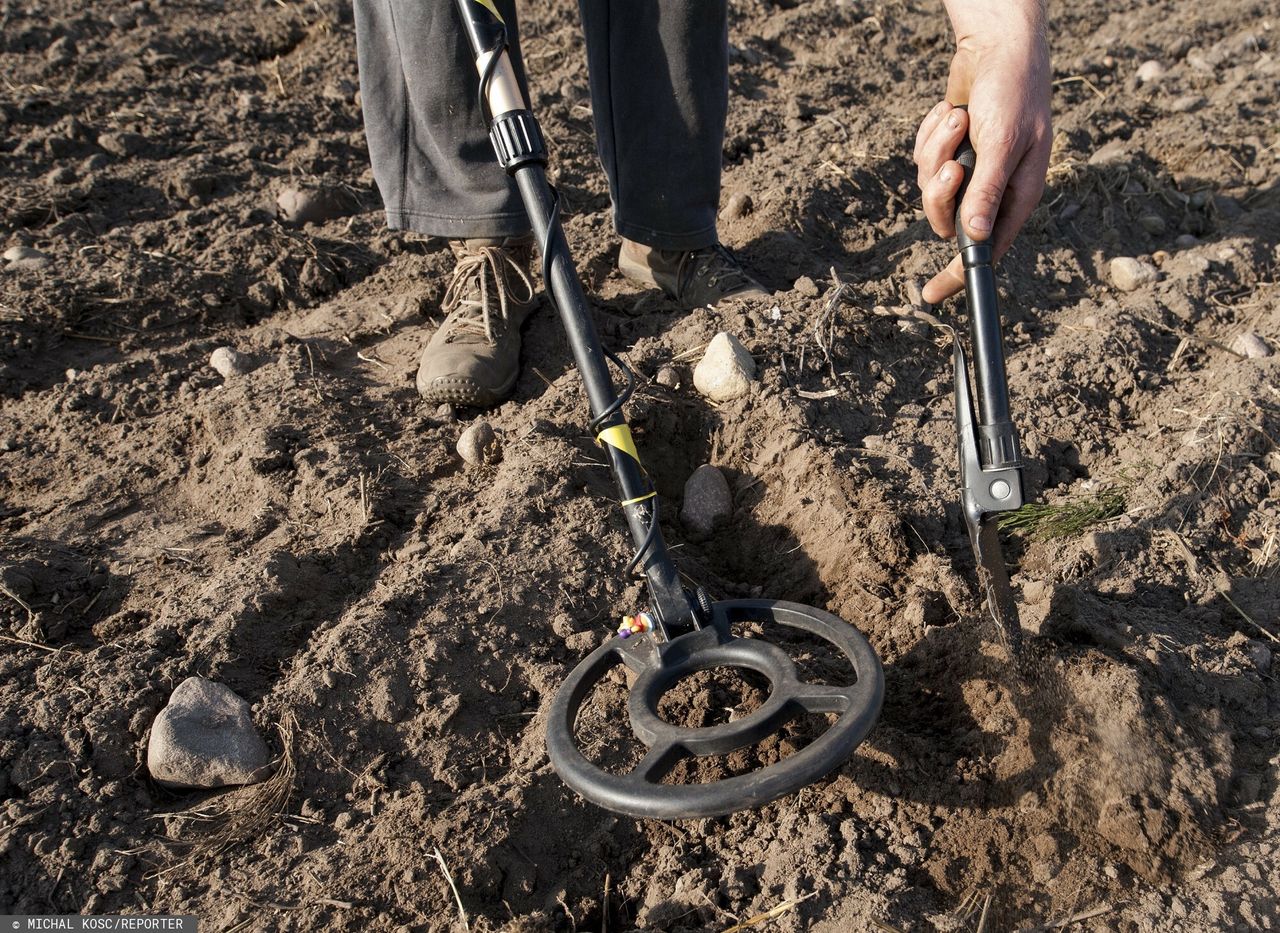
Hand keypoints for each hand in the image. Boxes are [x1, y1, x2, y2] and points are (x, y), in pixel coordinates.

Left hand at [913, 27, 1050, 302]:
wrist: (996, 48)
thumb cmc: (1011, 91)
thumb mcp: (1003, 142)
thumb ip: (988, 190)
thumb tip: (977, 238)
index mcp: (1016, 195)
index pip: (986, 250)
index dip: (959, 275)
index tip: (931, 296)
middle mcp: (992, 188)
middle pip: (945, 220)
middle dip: (940, 191)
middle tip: (952, 164)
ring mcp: (969, 171)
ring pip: (929, 188)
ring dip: (936, 151)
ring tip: (958, 118)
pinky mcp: (948, 152)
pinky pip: (921, 160)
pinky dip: (930, 135)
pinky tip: (950, 110)